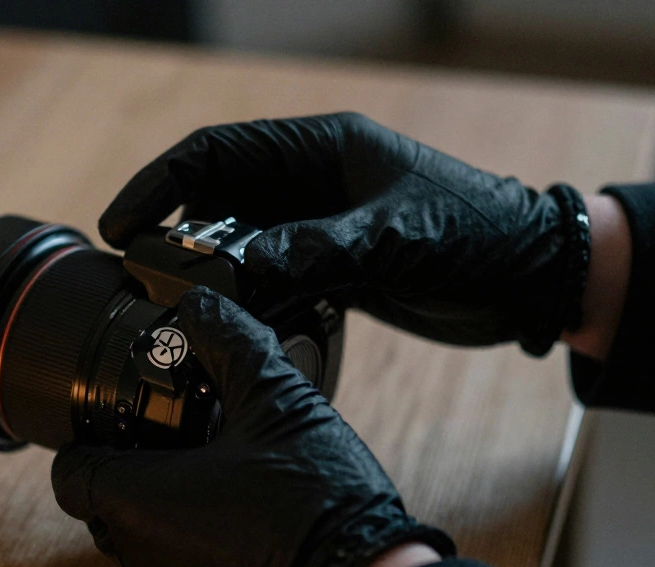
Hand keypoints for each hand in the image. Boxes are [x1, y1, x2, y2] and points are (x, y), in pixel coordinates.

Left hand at [51, 287, 453, 566]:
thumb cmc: (313, 498)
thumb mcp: (274, 399)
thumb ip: (229, 343)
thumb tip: (201, 304)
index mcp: (136, 500)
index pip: (69, 470)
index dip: (91, 437)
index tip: (129, 416)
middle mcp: (138, 555)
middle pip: (101, 503)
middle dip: (129, 469)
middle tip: (179, 436)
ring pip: (136, 539)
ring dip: (160, 506)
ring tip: (215, 471)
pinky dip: (189, 541)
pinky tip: (240, 514)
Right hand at [100, 112, 592, 355]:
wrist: (534, 278)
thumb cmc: (479, 236)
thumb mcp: (397, 236)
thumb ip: (317, 249)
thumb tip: (239, 269)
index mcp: (323, 149)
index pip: (218, 153)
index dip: (161, 182)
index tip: (120, 224)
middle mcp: (314, 184)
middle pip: (220, 202)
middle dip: (175, 236)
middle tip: (140, 281)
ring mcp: (323, 228)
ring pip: (243, 246)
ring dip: (211, 275)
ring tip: (177, 311)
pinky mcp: (337, 270)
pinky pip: (274, 282)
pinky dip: (250, 303)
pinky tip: (232, 329)